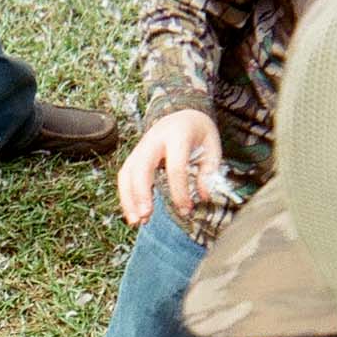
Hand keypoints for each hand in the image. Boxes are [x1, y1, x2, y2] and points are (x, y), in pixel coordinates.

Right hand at [115, 109, 221, 225]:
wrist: (182, 114)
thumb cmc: (198, 133)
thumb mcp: (212, 146)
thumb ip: (209, 170)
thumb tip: (203, 196)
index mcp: (178, 135)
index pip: (175, 167)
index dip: (179, 191)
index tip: (187, 210)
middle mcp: (154, 139)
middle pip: (142, 167)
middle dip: (142, 193)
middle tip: (146, 216)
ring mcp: (140, 147)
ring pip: (127, 173)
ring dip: (128, 199)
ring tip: (136, 222)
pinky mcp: (134, 156)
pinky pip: (124, 176)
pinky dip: (126, 196)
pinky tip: (133, 214)